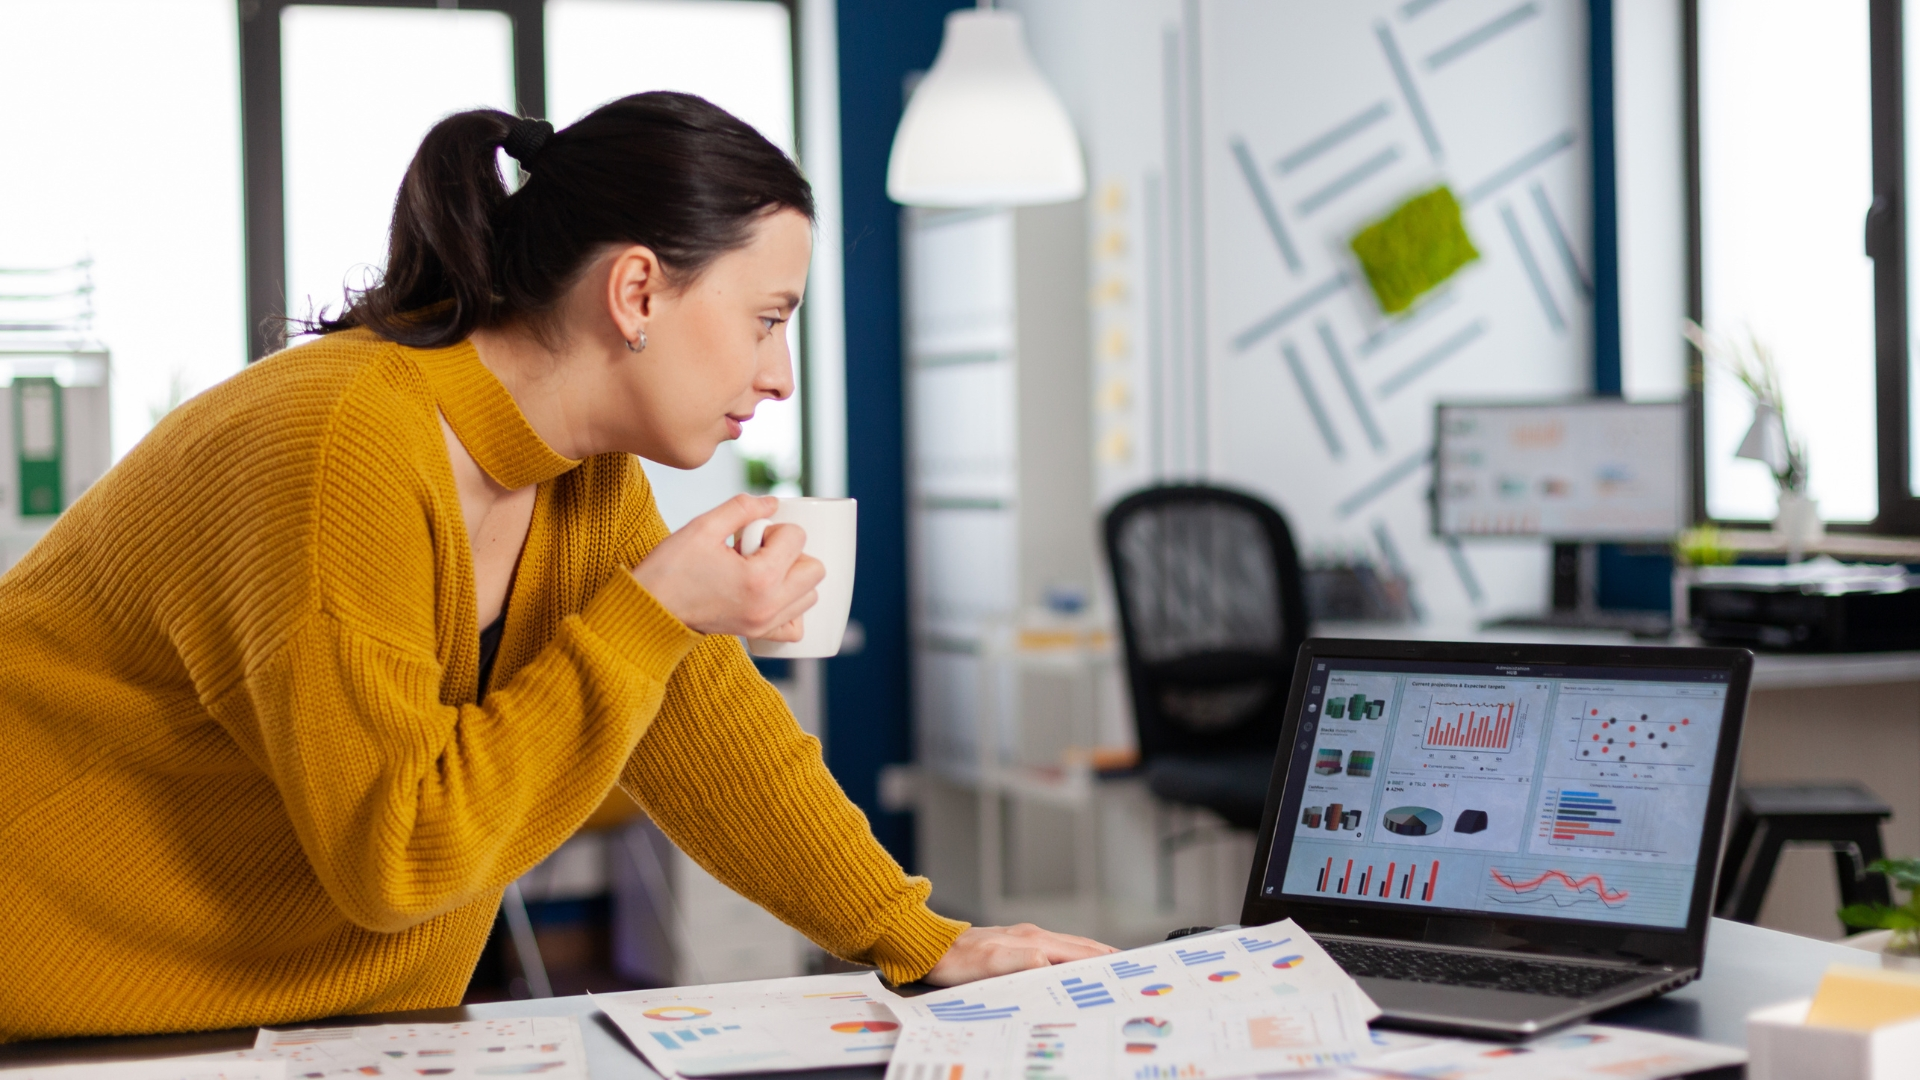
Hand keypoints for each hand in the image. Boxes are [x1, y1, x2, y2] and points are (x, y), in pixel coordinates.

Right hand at [631, 494, 824, 638]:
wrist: (650, 611)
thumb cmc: (670, 570)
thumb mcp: (703, 527)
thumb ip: (743, 508)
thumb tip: (773, 503)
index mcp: (760, 578)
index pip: (797, 538)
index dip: (773, 528)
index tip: (747, 536)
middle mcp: (769, 605)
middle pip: (815, 569)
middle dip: (791, 552)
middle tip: (758, 552)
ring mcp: (766, 624)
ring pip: (810, 595)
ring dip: (793, 577)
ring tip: (758, 571)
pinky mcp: (758, 634)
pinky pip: (795, 625)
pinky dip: (790, 607)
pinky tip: (768, 594)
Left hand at [921, 924, 1119, 985]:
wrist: (932, 948)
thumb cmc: (957, 960)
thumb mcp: (989, 965)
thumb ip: (1022, 961)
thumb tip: (1051, 962)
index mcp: (1032, 940)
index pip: (1077, 951)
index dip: (1102, 960)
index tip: (1124, 968)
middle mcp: (1032, 935)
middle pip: (1077, 946)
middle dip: (1103, 956)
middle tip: (1127, 968)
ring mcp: (1024, 937)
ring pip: (1067, 945)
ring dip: (1089, 954)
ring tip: (1109, 964)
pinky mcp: (1014, 942)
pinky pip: (1053, 948)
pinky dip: (1071, 954)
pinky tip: (1071, 962)